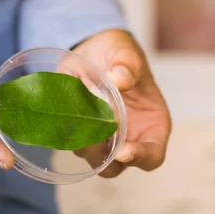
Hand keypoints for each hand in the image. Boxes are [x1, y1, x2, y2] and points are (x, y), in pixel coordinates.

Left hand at [72, 29, 170, 177]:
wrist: (92, 47)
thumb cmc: (118, 53)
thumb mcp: (126, 52)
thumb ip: (127, 65)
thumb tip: (119, 79)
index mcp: (151, 124)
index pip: (151, 156)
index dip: (140, 157)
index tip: (124, 151)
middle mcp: (127, 137)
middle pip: (116, 166)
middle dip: (102, 154)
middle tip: (92, 131)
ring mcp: (101, 138)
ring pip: (89, 157)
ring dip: (81, 142)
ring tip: (75, 113)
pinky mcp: (78, 131)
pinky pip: (68, 142)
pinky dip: (64, 130)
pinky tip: (62, 108)